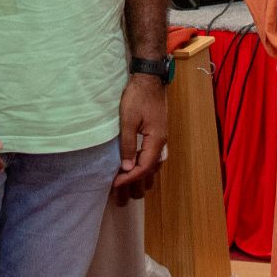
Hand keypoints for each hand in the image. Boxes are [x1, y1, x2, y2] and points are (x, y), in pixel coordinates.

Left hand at [110, 74, 168, 203]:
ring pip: (153, 166)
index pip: (144, 168)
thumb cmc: (137, 97)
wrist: (149, 78)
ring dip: (140, 178)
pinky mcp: (157, 134)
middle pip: (151, 171)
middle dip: (135, 185)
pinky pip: (152, 158)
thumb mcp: (128, 120)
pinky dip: (143, 168)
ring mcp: (160, 139)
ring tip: (128, 190)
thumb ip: (128, 145)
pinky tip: (137, 171)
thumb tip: (127, 168)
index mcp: (156, 141)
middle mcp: (161, 143)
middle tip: (121, 198)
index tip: (115, 186)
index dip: (129, 179)